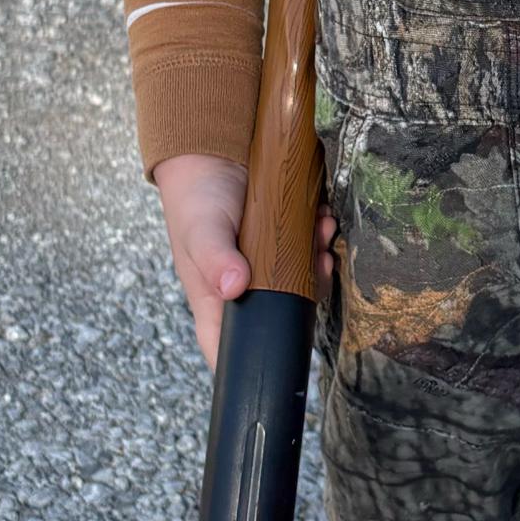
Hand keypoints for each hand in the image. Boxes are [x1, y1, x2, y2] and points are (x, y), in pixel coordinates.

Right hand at [153, 153, 338, 370]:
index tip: (286, 359)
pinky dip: (320, 239)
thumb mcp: (202, 230)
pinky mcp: (282, 246)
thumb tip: (234, 287)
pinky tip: (322, 220)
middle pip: (281, 315)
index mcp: (215, 300)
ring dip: (318, 263)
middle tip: (319, 265)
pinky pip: (308, 254)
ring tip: (323, 234)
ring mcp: (265, 269)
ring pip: (301, 284)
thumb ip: (215, 259)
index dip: (255, 364)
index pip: (231, 349)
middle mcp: (244, 291)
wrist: (212, 156)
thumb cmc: (196, 200)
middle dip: (307, 295)